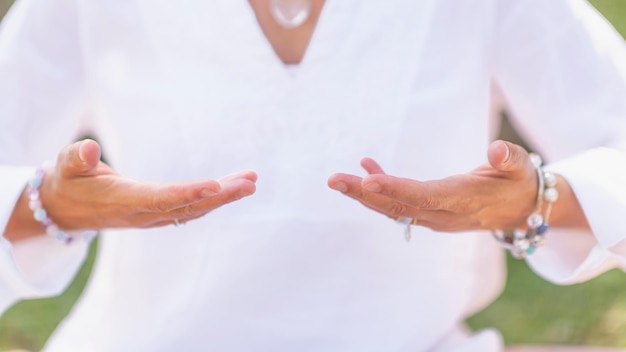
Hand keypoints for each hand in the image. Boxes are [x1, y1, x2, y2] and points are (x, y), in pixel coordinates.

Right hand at [38, 139, 256, 229]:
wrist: (67, 210)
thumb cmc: (69, 182)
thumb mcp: (66, 166)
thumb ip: (77, 158)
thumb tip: (89, 148)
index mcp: (123, 201)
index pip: (160, 198)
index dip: (188, 193)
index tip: (215, 185)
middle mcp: (144, 213)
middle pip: (188, 206)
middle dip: (221, 195)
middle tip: (250, 183)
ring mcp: (154, 216)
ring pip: (195, 209)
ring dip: (224, 197)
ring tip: (251, 181)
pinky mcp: (159, 214)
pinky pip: (191, 208)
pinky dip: (214, 198)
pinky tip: (233, 188)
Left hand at [327, 140, 538, 231]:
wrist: (521, 210)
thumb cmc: (519, 183)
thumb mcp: (521, 168)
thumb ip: (510, 159)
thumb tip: (497, 150)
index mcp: (464, 200)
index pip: (424, 196)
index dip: (396, 189)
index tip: (367, 182)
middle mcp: (443, 214)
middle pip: (398, 206)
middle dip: (364, 193)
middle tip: (334, 180)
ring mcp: (433, 217)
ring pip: (393, 208)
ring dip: (363, 194)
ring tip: (337, 180)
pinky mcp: (429, 213)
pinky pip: (399, 203)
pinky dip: (380, 187)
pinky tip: (366, 166)